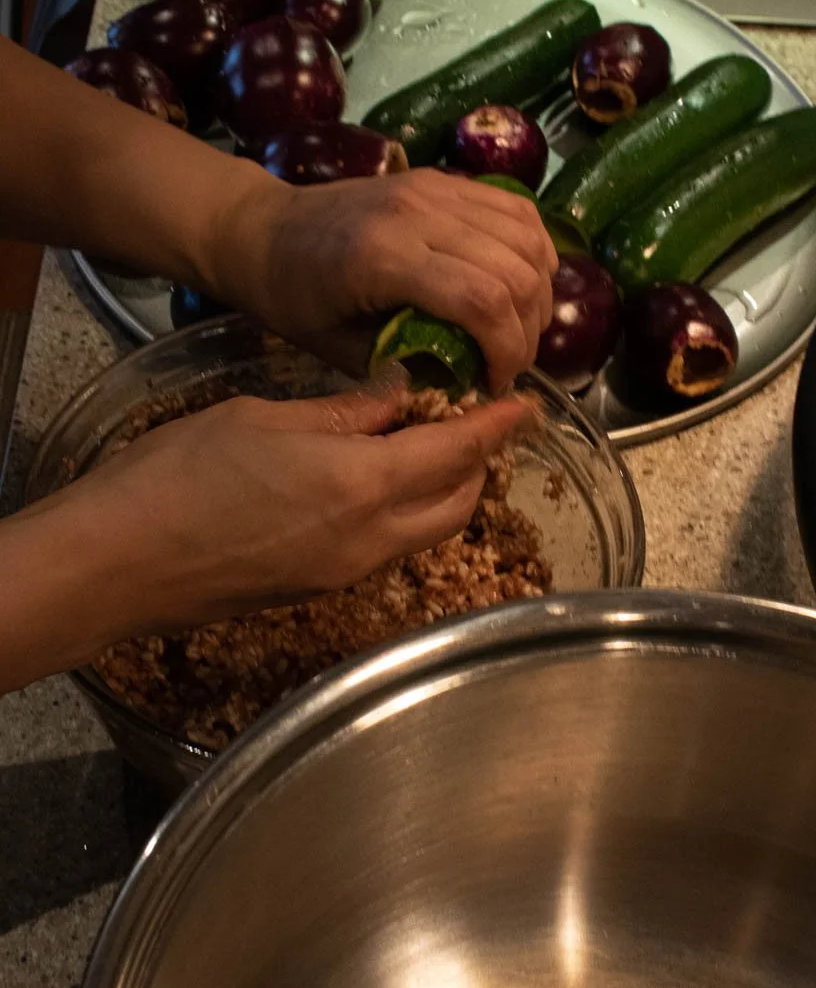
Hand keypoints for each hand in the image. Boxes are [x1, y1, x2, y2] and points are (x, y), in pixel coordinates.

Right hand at [17, 376, 533, 654]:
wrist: (118, 563)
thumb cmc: (176, 478)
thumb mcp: (264, 420)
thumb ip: (343, 414)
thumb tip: (398, 398)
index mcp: (360, 485)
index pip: (455, 453)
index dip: (495, 427)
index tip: (524, 405)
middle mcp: (368, 539)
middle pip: (456, 503)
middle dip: (476, 463)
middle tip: (471, 420)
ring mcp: (345, 572)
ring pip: (425, 530)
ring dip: (442, 491)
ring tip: (426, 445)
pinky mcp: (319, 588)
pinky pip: (386, 547)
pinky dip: (402, 512)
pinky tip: (374, 480)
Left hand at [212, 167, 558, 389]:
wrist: (264, 230)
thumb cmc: (294, 300)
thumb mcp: (343, 352)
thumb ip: (410, 368)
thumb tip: (472, 388)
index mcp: (384, 259)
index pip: (484, 302)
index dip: (508, 353)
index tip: (495, 385)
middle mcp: (417, 213)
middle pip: (516, 271)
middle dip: (527, 332)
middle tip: (509, 364)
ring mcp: (434, 189)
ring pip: (527, 237)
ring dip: (537, 292)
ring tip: (516, 329)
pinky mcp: (444, 180)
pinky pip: (517, 211)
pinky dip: (534, 253)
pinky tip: (520, 286)